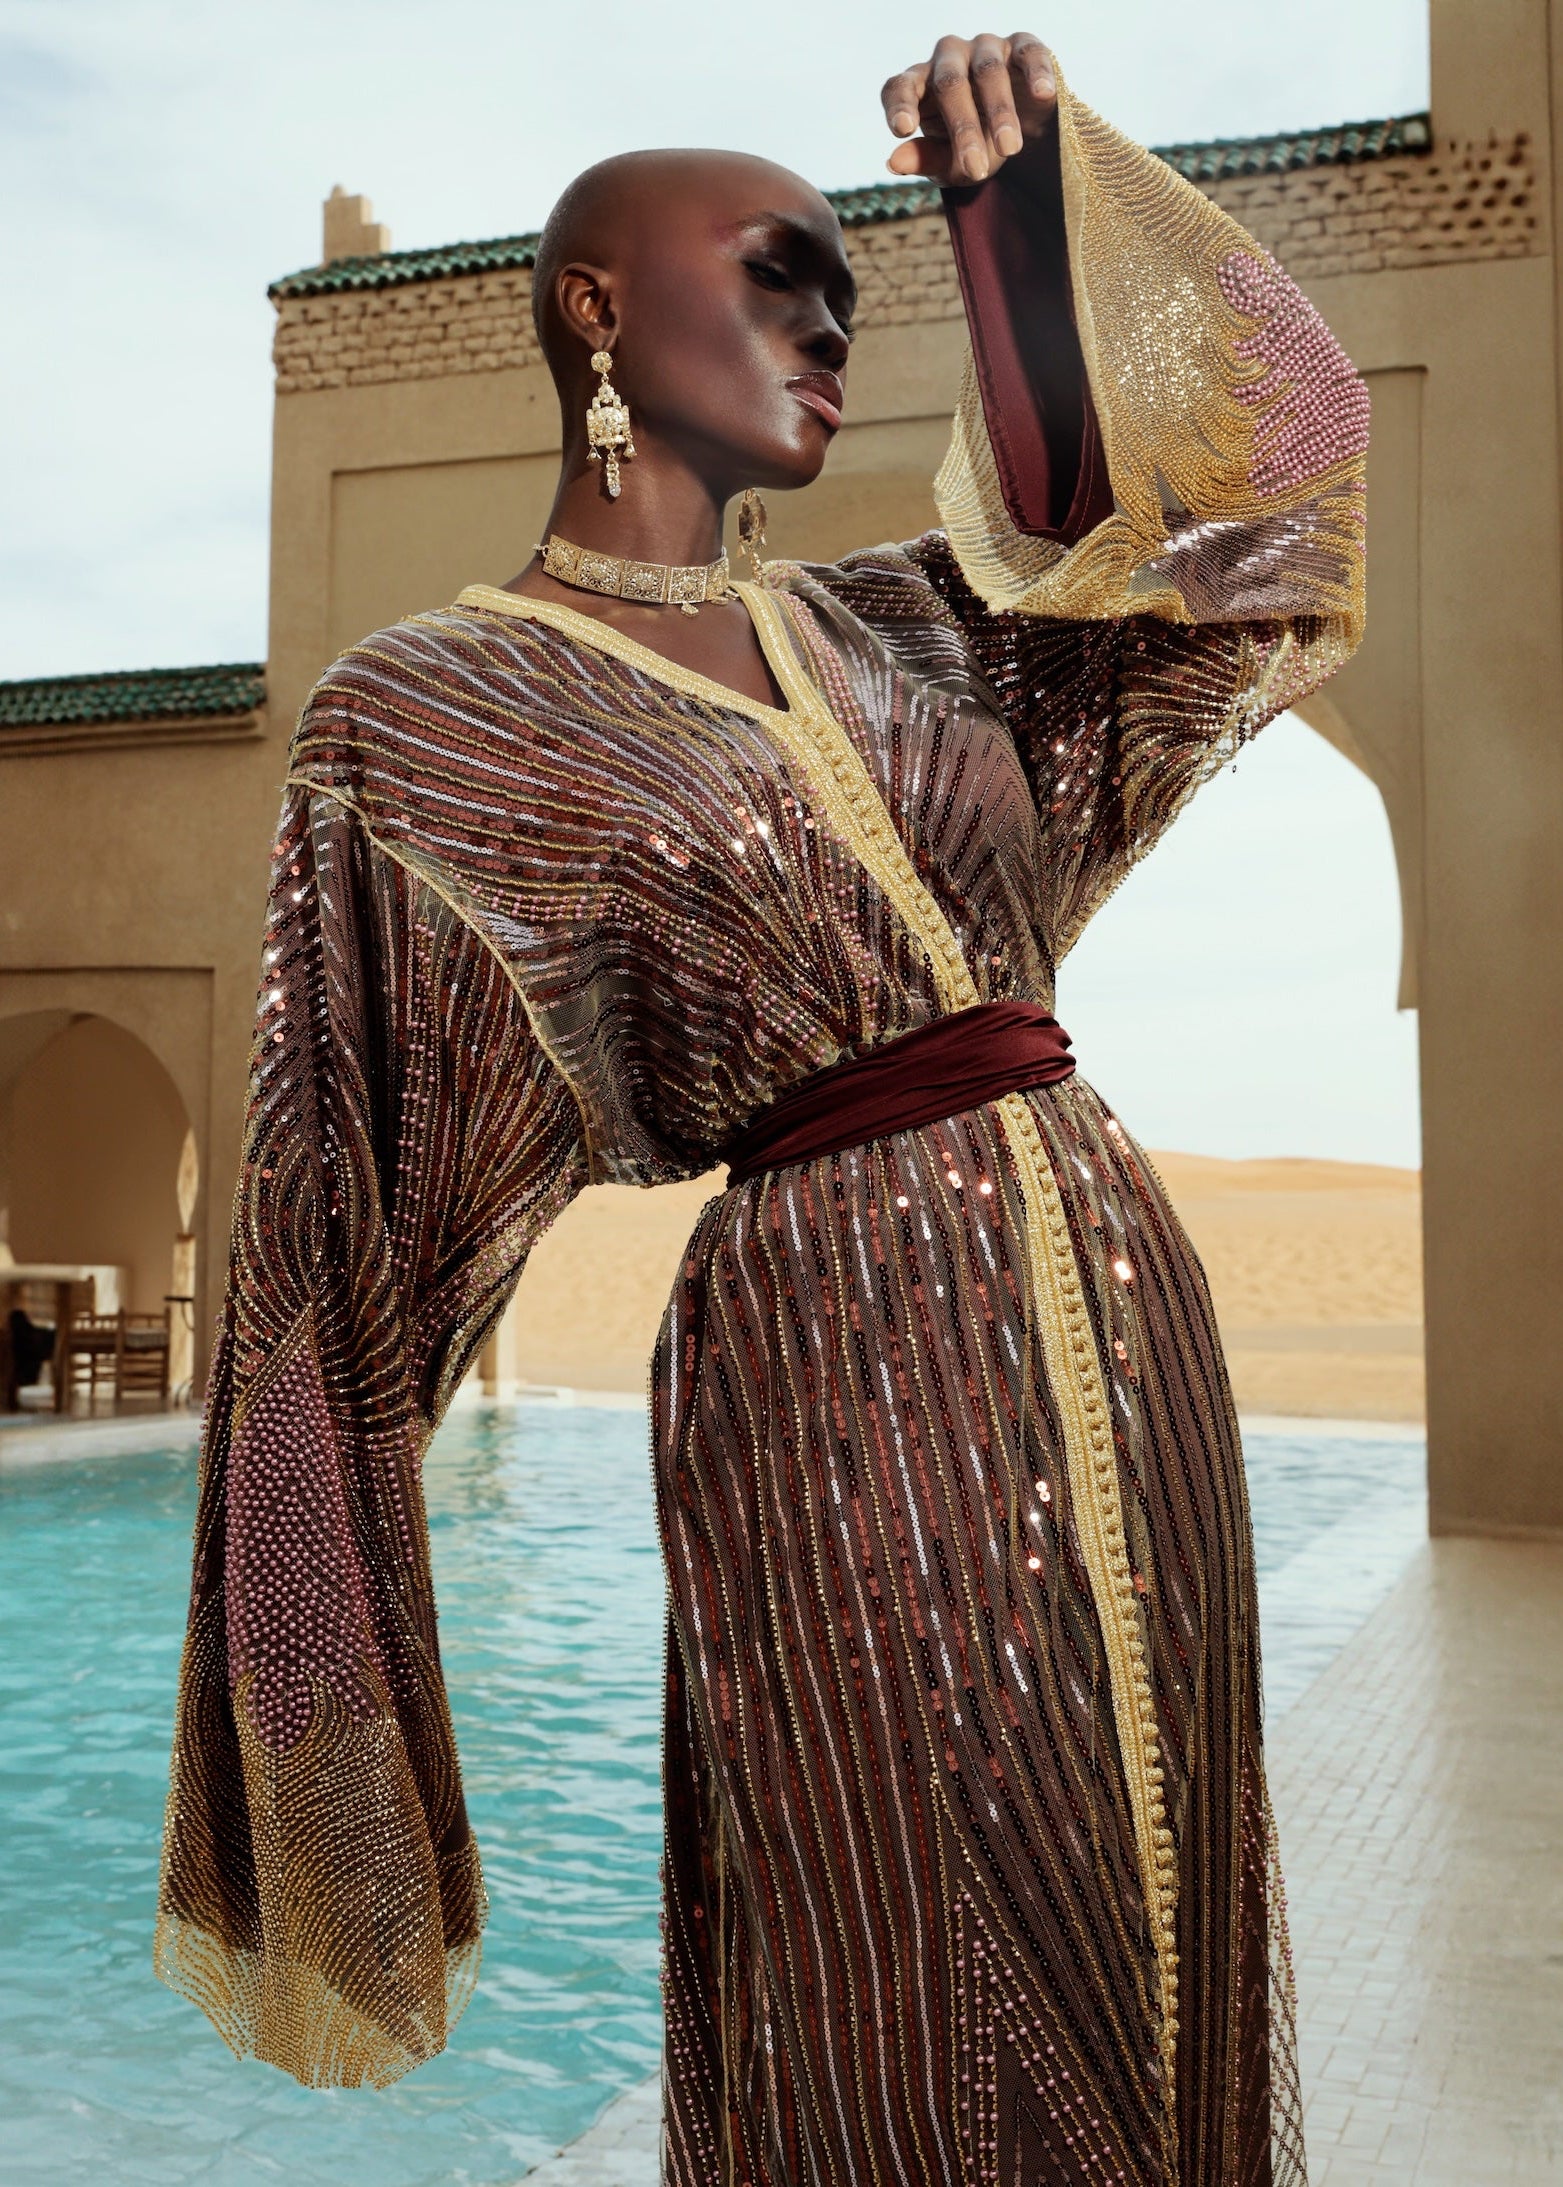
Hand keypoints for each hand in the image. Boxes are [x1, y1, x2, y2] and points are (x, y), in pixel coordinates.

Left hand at [882, 32, 1056, 184]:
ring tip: (1011, 149)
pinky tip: (1043, 94)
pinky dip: (1036, 71)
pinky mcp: (1022, 46)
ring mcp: (985, 48)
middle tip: (976, 169)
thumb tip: (893, 162)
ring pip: (989, 70)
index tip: (904, 129)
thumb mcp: (949, 163)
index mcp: (920, 84)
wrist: (1019, 135)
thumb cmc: (974, 147)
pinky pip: (1028, 52)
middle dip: (964, 129)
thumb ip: (924, 160)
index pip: (900, 87)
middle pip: (949, 83)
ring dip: (1000, 110)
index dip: (900, 104)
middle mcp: (948, 58)